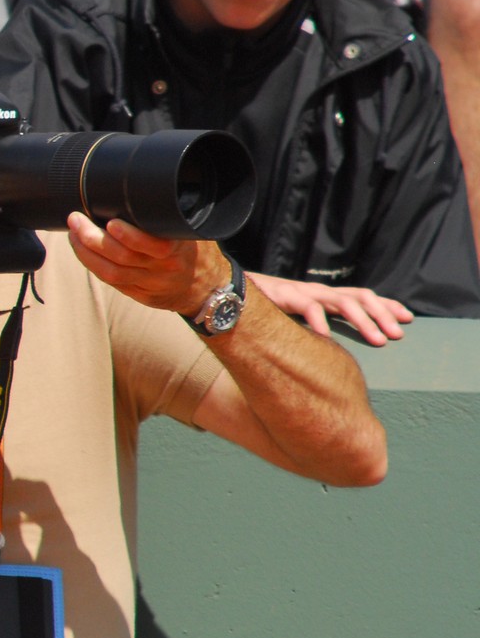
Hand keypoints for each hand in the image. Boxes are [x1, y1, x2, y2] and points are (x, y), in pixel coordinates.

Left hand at [65, 214, 225, 312]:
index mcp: (179, 250)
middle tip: (76, 219)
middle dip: (92, 238)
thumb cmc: (196, 250)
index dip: (129, 236)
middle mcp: (163, 269)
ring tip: (73, 233)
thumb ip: (170, 215)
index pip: (152, 245)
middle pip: (122, 257)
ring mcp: (149, 284)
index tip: (110, 221)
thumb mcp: (191, 230)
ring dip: (85, 252)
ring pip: (110, 272)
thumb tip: (142, 185)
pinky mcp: (138, 295)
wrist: (207, 289)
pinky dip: (92, 264)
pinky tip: (82, 250)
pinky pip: (110, 281)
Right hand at [250, 272, 411, 345]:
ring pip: (343, 302)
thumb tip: (333, 346)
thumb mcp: (295, 317)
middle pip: (360, 297)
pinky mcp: (285, 296)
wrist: (229, 291)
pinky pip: (307, 307)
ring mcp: (303, 292)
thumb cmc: (263, 308)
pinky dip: (319, 322)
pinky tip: (327, 337)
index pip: (363, 296)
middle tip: (397, 336)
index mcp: (324, 296)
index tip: (407, 318)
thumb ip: (315, 326)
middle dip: (383, 315)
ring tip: (378, 340)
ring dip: (364, 321)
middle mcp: (318, 291)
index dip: (386, 306)